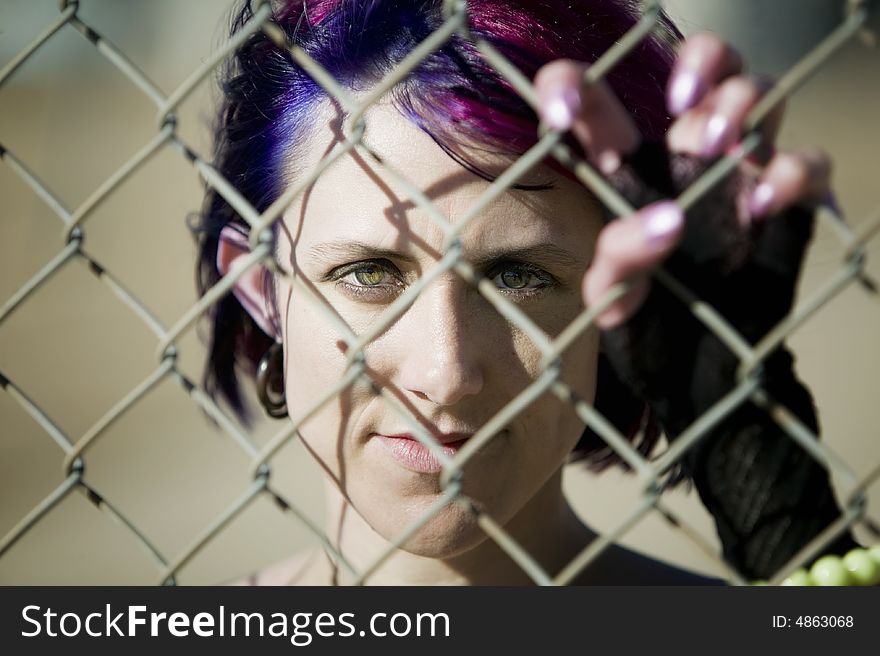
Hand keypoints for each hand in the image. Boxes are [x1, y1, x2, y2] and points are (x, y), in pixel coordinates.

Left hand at [534, 33, 854, 579]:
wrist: (707, 383)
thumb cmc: (649, 335)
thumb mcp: (615, 303)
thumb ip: (619, 261)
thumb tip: (665, 222)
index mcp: (623, 176)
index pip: (596, 106)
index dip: (573, 86)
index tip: (559, 113)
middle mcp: (682, 163)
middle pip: (703, 67)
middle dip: (701, 59)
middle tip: (681, 107)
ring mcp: (739, 178)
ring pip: (759, 94)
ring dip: (744, 102)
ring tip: (723, 146)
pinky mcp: (785, 207)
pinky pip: (806, 163)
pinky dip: (793, 172)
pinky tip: (763, 207)